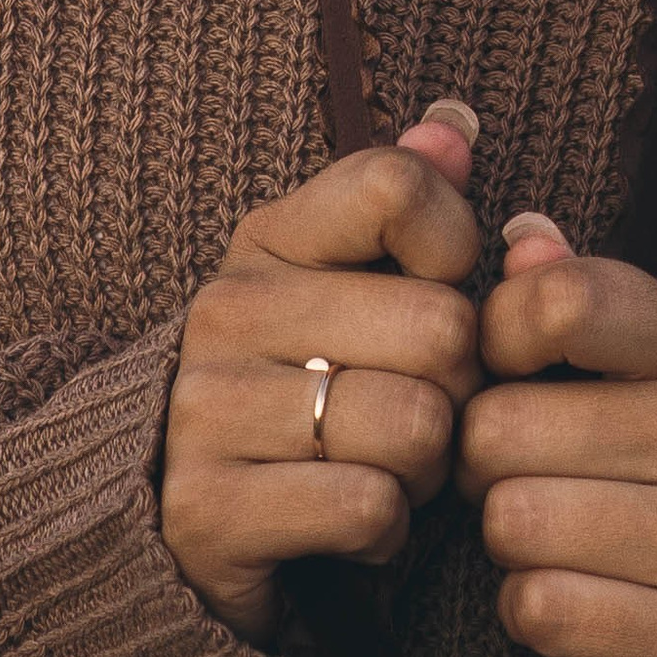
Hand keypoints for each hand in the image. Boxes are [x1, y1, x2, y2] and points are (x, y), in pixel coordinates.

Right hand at [160, 107, 482, 645]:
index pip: (399, 187)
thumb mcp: (357, 284)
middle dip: (460, 388)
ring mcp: (205, 409)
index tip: (437, 291)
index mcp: (269, 235)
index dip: (455, 248)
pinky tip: (352, 521)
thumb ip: (415, 202)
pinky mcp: (206, 511)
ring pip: (415, 426)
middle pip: (440, 325)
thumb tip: (456, 127)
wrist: (196, 528)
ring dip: (427, 467)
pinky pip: (368, 507)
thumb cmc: (313, 387)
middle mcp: (227, 309)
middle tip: (422, 409)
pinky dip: (386, 530)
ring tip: (388, 466)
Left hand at [457, 215, 656, 656]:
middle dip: (484, 455)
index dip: (498, 334)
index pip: (563, 302)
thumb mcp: (651, 352)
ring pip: (510, 522)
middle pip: (499, 427)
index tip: (511, 364)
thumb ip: (580, 288)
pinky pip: (539, 609)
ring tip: (555, 523)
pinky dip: (533, 606)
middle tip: (525, 465)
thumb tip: (522, 240)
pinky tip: (576, 589)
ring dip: (507, 534)